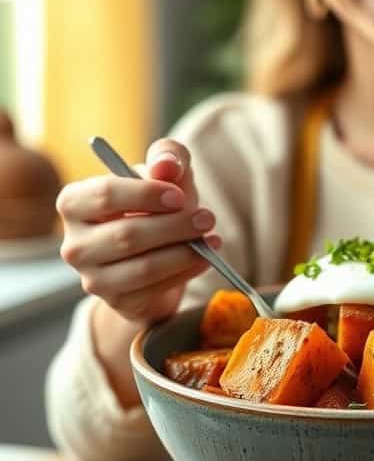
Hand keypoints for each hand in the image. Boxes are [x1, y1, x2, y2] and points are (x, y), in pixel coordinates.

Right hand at [57, 139, 220, 326]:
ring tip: (212, 240)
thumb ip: (168, 157)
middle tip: (207, 218)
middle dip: (174, 227)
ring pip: (143, 268)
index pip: (106, 195)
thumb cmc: (157, 204)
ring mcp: (92, 278)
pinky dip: (185, 272)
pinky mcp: (117, 302)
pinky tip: (204, 259)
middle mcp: (74, 244)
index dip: (146, 194)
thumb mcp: (166, 172)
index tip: (179, 196)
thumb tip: (166, 165)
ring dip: (184, 253)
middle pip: (127, 235)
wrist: (157, 251)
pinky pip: (155, 289)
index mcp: (75, 203)